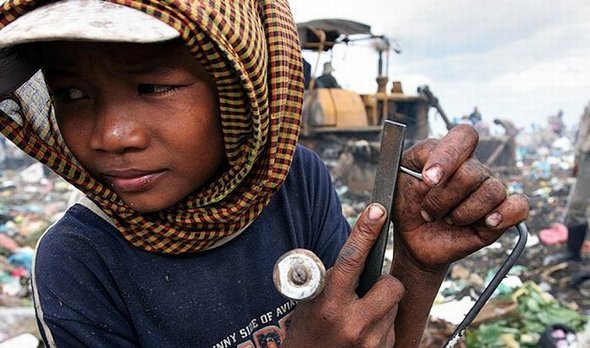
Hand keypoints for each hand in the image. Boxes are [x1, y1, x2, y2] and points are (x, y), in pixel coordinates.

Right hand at [283, 204, 403, 347]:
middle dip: (383, 283)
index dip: (365, 231)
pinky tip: (364, 334)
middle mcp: (352, 323)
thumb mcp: (311, 300)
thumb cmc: (308, 329)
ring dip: (383, 305)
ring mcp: (370, 342)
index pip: (351, 259)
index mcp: (328, 303)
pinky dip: (383, 325)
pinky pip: (394, 325)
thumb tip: (361, 248)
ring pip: (395, 304)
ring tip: (360, 318)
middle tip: (366, 292)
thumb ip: (334, 277)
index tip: (377, 210)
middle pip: (391, 284)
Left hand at [393, 124, 528, 270]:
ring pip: (492, 191)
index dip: (449, 155)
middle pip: (472, 172)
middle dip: (443, 197)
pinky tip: (487, 222)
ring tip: (446, 220)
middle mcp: (474, 169)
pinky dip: (506, 214)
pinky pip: (518, 206)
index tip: (428, 179)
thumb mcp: (398, 175)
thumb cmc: (406, 203)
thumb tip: (436, 163)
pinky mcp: (498, 217)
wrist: (411, 238)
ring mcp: (487, 192)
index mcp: (452, 154)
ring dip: (462, 212)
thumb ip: (418, 156)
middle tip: (427, 211)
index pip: (465, 136)